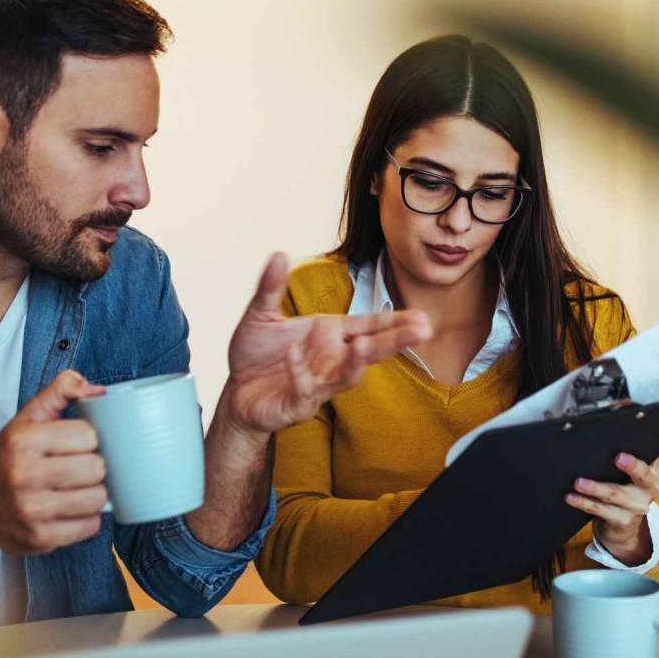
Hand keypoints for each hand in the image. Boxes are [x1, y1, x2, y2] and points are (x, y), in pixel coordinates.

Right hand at [0, 370, 108, 553]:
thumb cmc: (7, 458)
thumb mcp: (25, 420)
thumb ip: (59, 393)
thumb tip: (96, 388)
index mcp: (22, 441)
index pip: (87, 435)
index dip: (90, 439)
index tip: (79, 444)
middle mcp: (23, 476)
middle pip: (96, 468)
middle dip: (95, 467)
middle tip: (82, 467)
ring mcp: (31, 511)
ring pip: (97, 499)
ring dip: (95, 493)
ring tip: (80, 488)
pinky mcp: (39, 538)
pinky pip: (90, 526)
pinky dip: (88, 518)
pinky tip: (73, 509)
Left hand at [222, 252, 431, 433]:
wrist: (235, 393)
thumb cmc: (256, 356)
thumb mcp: (260, 315)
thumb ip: (271, 287)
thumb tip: (279, 253)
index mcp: (330, 335)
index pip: (369, 326)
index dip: (395, 322)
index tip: (422, 317)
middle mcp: (331, 360)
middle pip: (370, 350)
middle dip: (395, 341)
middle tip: (423, 331)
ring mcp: (318, 384)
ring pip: (346, 376)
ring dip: (355, 363)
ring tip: (363, 346)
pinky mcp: (296, 405)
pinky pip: (304, 390)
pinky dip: (301, 374)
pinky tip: (294, 355)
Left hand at [566, 452, 658, 564]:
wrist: (623, 528)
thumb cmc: (623, 490)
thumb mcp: (630, 475)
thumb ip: (626, 456)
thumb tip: (606, 436)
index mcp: (653, 471)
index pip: (654, 456)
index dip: (647, 447)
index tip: (635, 441)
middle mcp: (650, 489)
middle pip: (642, 475)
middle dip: (632, 465)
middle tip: (618, 457)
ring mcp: (637, 507)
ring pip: (615, 494)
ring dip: (595, 488)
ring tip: (579, 482)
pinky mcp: (622, 521)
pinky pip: (600, 509)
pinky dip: (584, 502)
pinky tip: (571, 497)